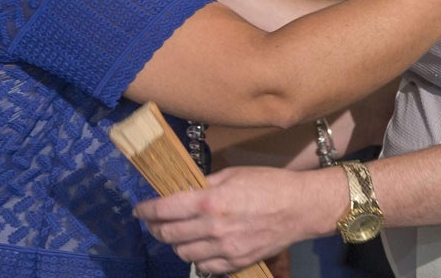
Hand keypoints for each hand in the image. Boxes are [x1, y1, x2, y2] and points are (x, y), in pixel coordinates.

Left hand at [135, 166, 333, 273]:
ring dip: (175, 243)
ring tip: (177, 234)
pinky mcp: (236, 263)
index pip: (165, 209)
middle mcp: (213, 228)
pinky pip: (205, 267)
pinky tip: (199, 247)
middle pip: (169, 234)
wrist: (300, 208)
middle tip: (153, 222)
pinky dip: (197, 257)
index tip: (140, 209)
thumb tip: (183, 190)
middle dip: (155, 228)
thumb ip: (205, 184)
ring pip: (184, 253)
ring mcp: (225, 249)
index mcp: (210, 201)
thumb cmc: (268, 183)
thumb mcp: (232, 174)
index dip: (147, 210)